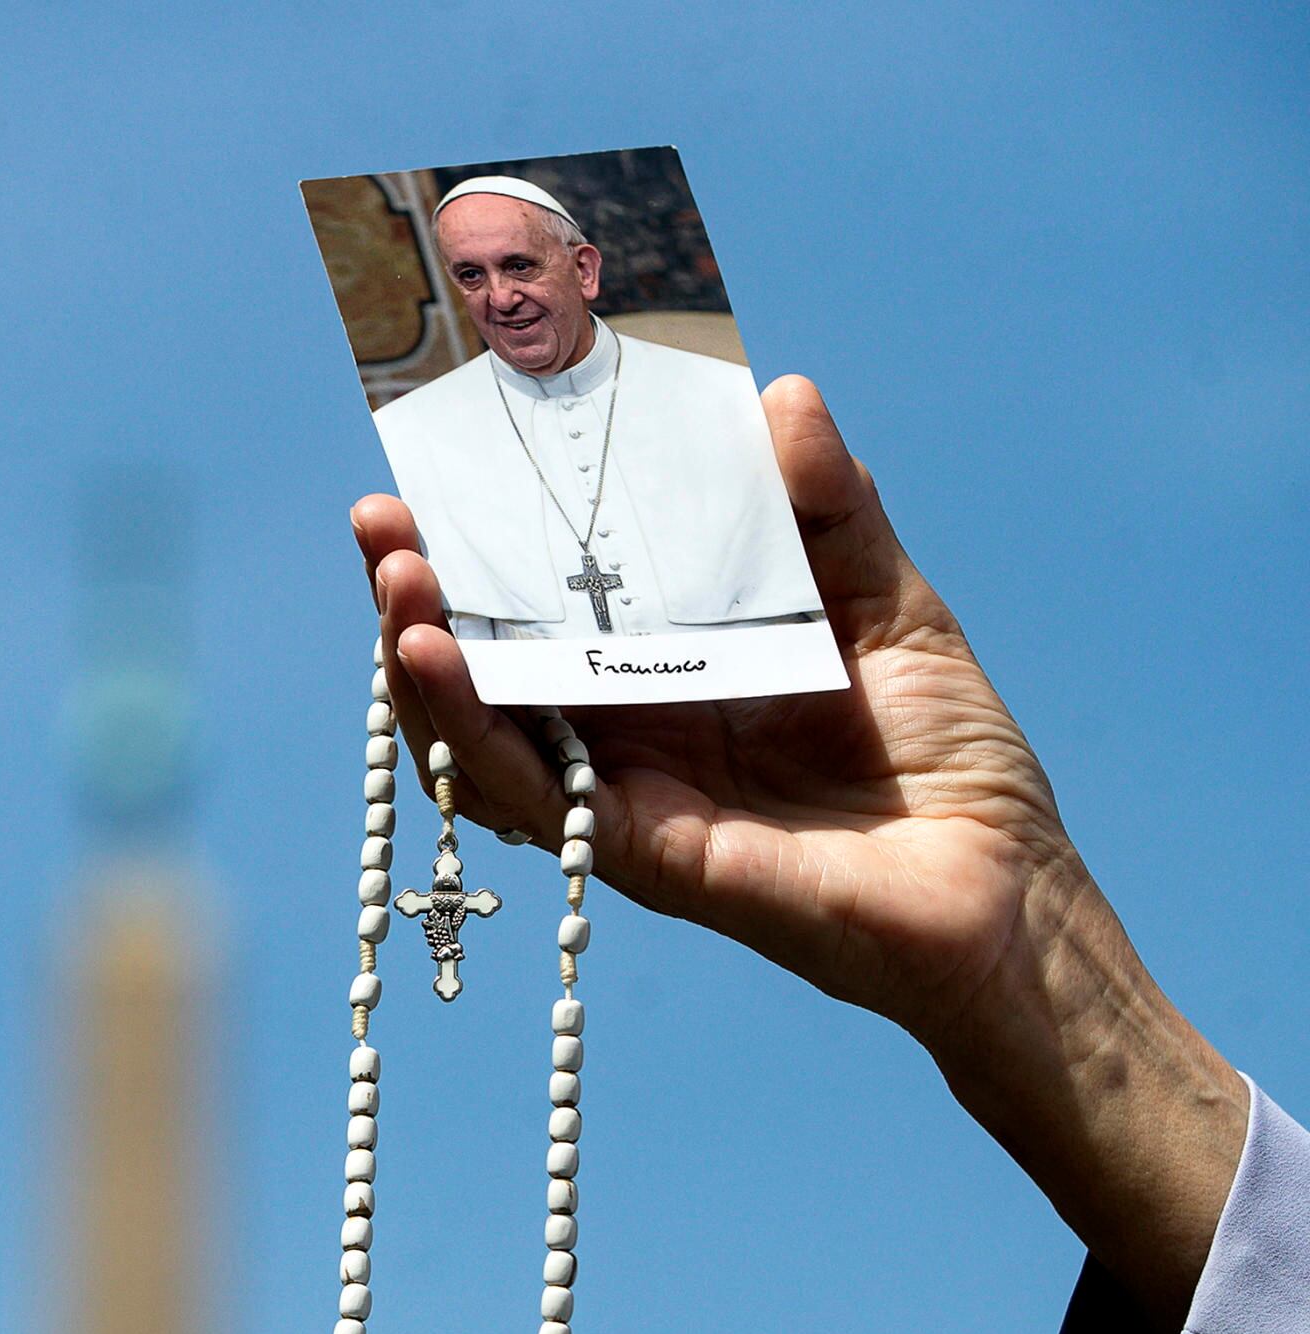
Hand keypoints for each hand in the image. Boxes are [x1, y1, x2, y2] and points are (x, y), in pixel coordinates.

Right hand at [352, 377, 1244, 1323]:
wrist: (1005, 887)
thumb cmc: (951, 759)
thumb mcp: (887, 601)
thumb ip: (830, 511)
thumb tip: (783, 394)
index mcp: (671, 671)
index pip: (548, 599)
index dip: (486, 541)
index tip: (436, 470)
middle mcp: (626, 733)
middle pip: (488, 662)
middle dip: (420, 591)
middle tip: (379, 519)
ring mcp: (622, 795)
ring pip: (480, 730)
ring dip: (420, 656)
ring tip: (392, 577)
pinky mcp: (639, 850)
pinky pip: (532, 792)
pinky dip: (470, 730)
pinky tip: (432, 661)